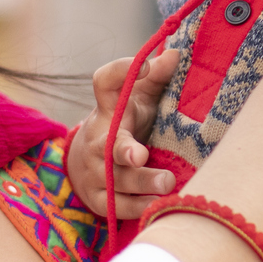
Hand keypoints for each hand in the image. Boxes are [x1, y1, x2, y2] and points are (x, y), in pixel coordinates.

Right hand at [69, 50, 181, 216]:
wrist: (87, 163)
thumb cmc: (125, 124)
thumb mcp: (139, 98)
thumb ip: (156, 77)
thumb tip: (175, 54)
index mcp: (110, 108)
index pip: (106, 82)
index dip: (121, 70)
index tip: (146, 65)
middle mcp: (98, 138)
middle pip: (107, 143)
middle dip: (123, 149)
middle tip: (140, 154)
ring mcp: (94, 171)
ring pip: (114, 179)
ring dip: (141, 182)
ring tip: (168, 182)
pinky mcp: (97, 199)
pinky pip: (115, 207)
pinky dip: (137, 208)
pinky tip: (158, 206)